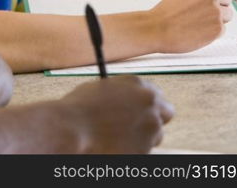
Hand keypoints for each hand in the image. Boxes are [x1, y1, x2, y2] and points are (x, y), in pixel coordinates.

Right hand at [59, 75, 173, 152]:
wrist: (71, 130)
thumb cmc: (79, 108)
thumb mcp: (101, 88)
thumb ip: (122, 91)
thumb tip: (127, 98)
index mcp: (138, 85)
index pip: (156, 93)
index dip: (147, 102)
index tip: (141, 109)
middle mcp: (150, 105)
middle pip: (165, 114)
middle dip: (153, 118)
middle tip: (139, 124)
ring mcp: (150, 129)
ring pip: (155, 135)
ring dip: (142, 136)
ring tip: (115, 136)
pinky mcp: (146, 150)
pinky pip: (144, 150)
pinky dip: (133, 149)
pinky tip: (113, 145)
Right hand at [149, 0, 230, 52]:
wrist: (156, 28)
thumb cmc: (166, 12)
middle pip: (227, 0)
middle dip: (217, 7)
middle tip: (200, 14)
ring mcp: (216, 11)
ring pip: (228, 15)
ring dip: (217, 20)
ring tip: (198, 23)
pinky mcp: (218, 28)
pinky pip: (222, 29)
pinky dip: (212, 32)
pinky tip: (197, 31)